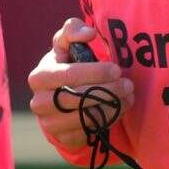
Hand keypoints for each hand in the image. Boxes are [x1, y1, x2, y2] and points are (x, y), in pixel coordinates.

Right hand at [27, 18, 131, 149]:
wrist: (62, 99)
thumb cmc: (67, 64)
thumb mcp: (66, 44)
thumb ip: (73, 29)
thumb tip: (88, 33)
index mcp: (39, 77)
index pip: (68, 75)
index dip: (94, 73)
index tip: (116, 69)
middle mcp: (39, 102)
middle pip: (77, 98)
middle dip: (107, 90)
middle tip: (128, 84)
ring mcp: (50, 123)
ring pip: (85, 117)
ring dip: (112, 106)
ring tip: (128, 95)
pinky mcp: (63, 138)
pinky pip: (89, 130)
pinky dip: (109, 120)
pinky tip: (121, 108)